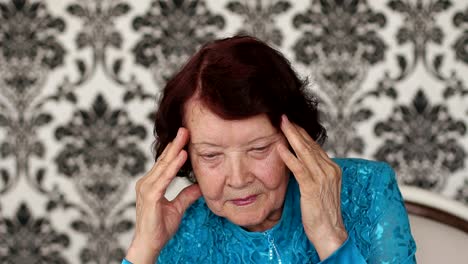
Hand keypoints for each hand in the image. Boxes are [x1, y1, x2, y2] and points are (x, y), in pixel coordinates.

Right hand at [125, 128, 201, 263]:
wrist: (149, 244)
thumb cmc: (160, 227)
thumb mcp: (178, 208)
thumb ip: (187, 195)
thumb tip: (199, 186)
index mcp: (152, 184)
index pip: (165, 163)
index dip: (175, 150)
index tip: (185, 137)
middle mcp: (147, 183)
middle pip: (163, 160)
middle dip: (175, 144)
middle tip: (185, 129)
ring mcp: (147, 188)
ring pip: (164, 166)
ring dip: (175, 150)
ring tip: (184, 136)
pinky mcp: (151, 196)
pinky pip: (164, 178)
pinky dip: (173, 166)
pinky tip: (182, 156)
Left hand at [277, 115, 346, 259]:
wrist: (330, 232)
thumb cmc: (322, 213)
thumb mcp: (320, 189)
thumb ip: (313, 174)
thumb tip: (300, 162)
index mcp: (333, 169)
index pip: (315, 146)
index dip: (302, 134)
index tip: (291, 123)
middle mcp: (330, 170)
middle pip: (310, 145)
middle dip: (296, 130)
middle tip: (283, 117)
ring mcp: (322, 178)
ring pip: (305, 152)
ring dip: (291, 136)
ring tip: (281, 124)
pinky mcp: (312, 188)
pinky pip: (299, 168)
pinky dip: (289, 157)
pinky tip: (279, 148)